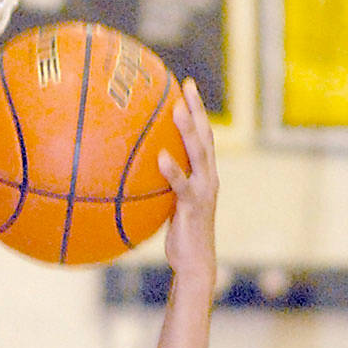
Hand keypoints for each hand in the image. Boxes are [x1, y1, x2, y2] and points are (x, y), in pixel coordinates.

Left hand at [161, 79, 217, 286]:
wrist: (195, 262)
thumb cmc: (180, 236)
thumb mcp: (171, 206)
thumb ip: (162, 187)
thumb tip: (137, 173)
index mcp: (205, 173)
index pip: (204, 134)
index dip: (197, 110)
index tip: (186, 87)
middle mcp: (209, 176)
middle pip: (206, 134)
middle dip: (197, 108)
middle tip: (187, 85)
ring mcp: (204, 189)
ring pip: (199, 152)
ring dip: (188, 129)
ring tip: (176, 109)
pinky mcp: (194, 206)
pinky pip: (182, 184)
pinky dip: (172, 170)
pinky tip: (160, 156)